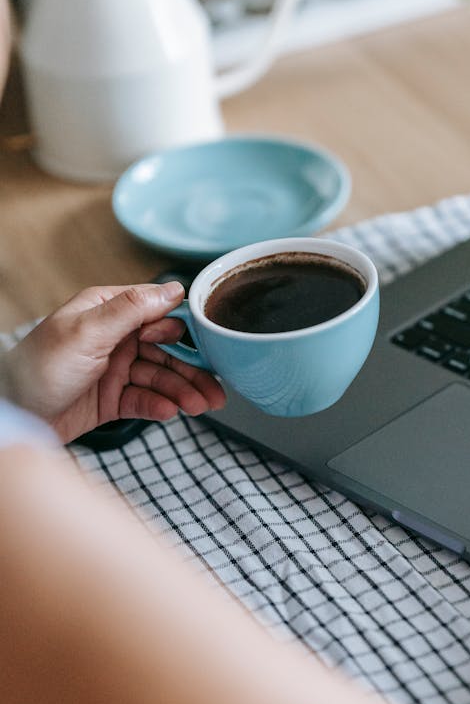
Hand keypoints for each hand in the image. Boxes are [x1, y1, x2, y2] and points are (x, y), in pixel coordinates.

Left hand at [2, 283, 225, 443]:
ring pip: (159, 378)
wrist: (14, 414)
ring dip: (182, 392)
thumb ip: (132, 309)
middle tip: (215, 388)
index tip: (210, 346)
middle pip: (165, 351)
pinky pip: (143, 400)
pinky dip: (159, 406)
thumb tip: (173, 289)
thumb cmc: (37, 369)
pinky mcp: (109, 399)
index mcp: (107, 311)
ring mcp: (112, 369)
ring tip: (199, 406)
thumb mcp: (87, 332)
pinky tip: (170, 412)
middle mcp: (113, 338)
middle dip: (193, 370)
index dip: (186, 332)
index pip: (158, 313)